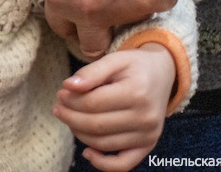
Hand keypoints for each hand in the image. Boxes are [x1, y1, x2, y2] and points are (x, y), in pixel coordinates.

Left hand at [45, 0, 179, 57]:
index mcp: (62, 0)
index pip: (66, 30)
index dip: (76, 22)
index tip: (85, 16)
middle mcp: (93, 13)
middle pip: (96, 44)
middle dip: (103, 31)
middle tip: (112, 6)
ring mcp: (128, 8)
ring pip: (135, 18)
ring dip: (135, 0)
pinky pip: (163, 0)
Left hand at [53, 44, 174, 171]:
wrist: (161, 75)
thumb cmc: (134, 66)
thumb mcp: (114, 59)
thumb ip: (91, 71)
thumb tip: (68, 86)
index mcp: (137, 92)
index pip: (93, 103)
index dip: (71, 100)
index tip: (61, 93)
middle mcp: (145, 117)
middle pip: (96, 125)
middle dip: (70, 117)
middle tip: (58, 107)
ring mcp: (148, 135)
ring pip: (103, 143)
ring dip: (79, 133)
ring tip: (69, 118)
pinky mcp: (148, 146)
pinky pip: (123, 164)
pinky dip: (103, 164)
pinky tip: (87, 152)